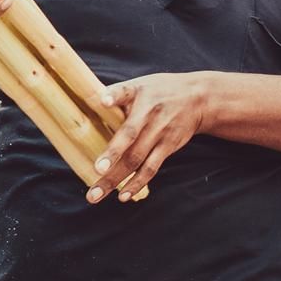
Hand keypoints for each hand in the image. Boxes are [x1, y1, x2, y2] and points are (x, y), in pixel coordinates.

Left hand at [87, 73, 210, 201]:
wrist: (198, 99)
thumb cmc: (157, 92)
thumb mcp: (139, 84)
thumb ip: (115, 95)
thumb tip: (83, 100)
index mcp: (136, 93)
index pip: (123, 92)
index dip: (113, 96)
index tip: (104, 101)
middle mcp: (147, 113)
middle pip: (128, 136)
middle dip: (112, 155)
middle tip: (96, 171)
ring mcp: (158, 132)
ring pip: (136, 159)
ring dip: (115, 179)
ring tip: (96, 195)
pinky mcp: (167, 147)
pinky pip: (150, 168)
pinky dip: (136, 183)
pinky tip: (122, 196)